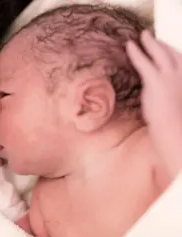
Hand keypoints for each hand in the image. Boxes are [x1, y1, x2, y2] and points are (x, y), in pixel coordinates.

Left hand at [127, 30, 181, 177]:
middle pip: (172, 52)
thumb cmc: (175, 124)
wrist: (174, 130)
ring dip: (150, 42)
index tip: (164, 47)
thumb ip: (169, 95)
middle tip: (152, 36)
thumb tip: (163, 95)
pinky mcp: (156, 81)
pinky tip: (130, 46)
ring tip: (142, 35)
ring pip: (159, 53)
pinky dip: (136, 52)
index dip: (171, 51)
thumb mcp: (174, 106)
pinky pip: (143, 62)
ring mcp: (170, 77)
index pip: (180, 60)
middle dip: (161, 43)